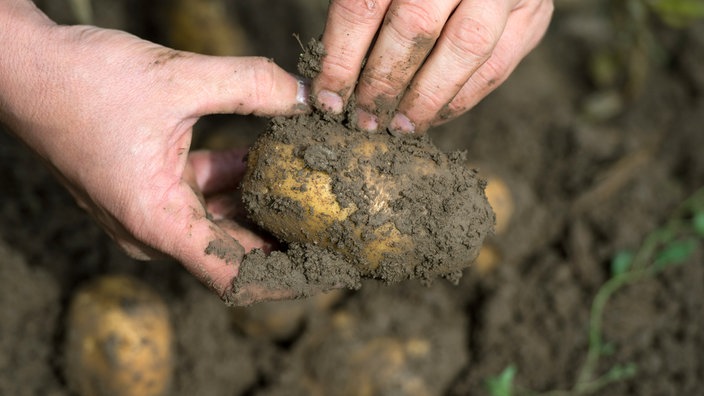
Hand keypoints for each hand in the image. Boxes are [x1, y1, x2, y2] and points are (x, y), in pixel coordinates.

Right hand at [0, 4, 308, 303]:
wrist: (26, 65)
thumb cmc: (84, 80)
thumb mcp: (177, 78)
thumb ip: (250, 85)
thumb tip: (305, 97)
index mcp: (156, 221)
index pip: (235, 276)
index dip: (285, 277)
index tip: (326, 267)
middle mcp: (153, 227)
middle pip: (234, 250)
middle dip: (284, 238)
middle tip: (333, 224)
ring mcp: (149, 209)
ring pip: (221, 219)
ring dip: (262, 203)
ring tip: (312, 188)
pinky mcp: (147, 187)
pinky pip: (203, 194)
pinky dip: (235, 179)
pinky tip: (268, 155)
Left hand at [312, 0, 552, 133]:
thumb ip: (365, 7)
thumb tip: (333, 75)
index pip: (363, 6)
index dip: (341, 58)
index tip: (327, 98)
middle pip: (413, 28)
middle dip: (382, 84)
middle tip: (363, 119)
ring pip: (462, 51)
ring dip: (425, 100)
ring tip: (399, 128)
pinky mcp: (532, 15)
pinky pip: (496, 67)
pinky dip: (461, 99)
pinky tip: (434, 116)